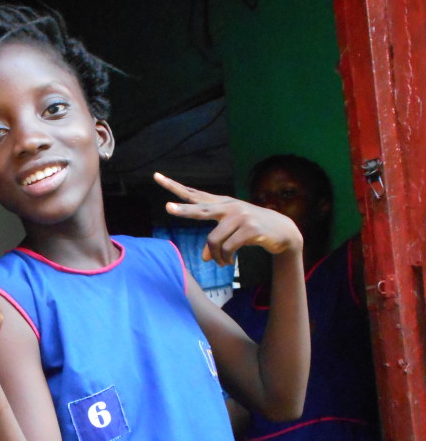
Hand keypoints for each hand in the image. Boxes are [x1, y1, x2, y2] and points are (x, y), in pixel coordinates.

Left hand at [153, 173, 302, 265]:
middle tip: (168, 208)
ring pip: (214, 240)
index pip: (195, 194)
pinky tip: (228, 263)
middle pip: (200, 208)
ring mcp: (240, 216)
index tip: (157, 177)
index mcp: (222, 204)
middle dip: (183, 210)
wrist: (283, 232)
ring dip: (215, 256)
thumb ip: (214, 242)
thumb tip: (203, 258)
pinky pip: (227, 249)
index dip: (175, 188)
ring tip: (221, 263)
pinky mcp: (249, 228)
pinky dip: (225, 259)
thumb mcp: (231, 233)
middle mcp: (229, 207)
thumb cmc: (253, 231)